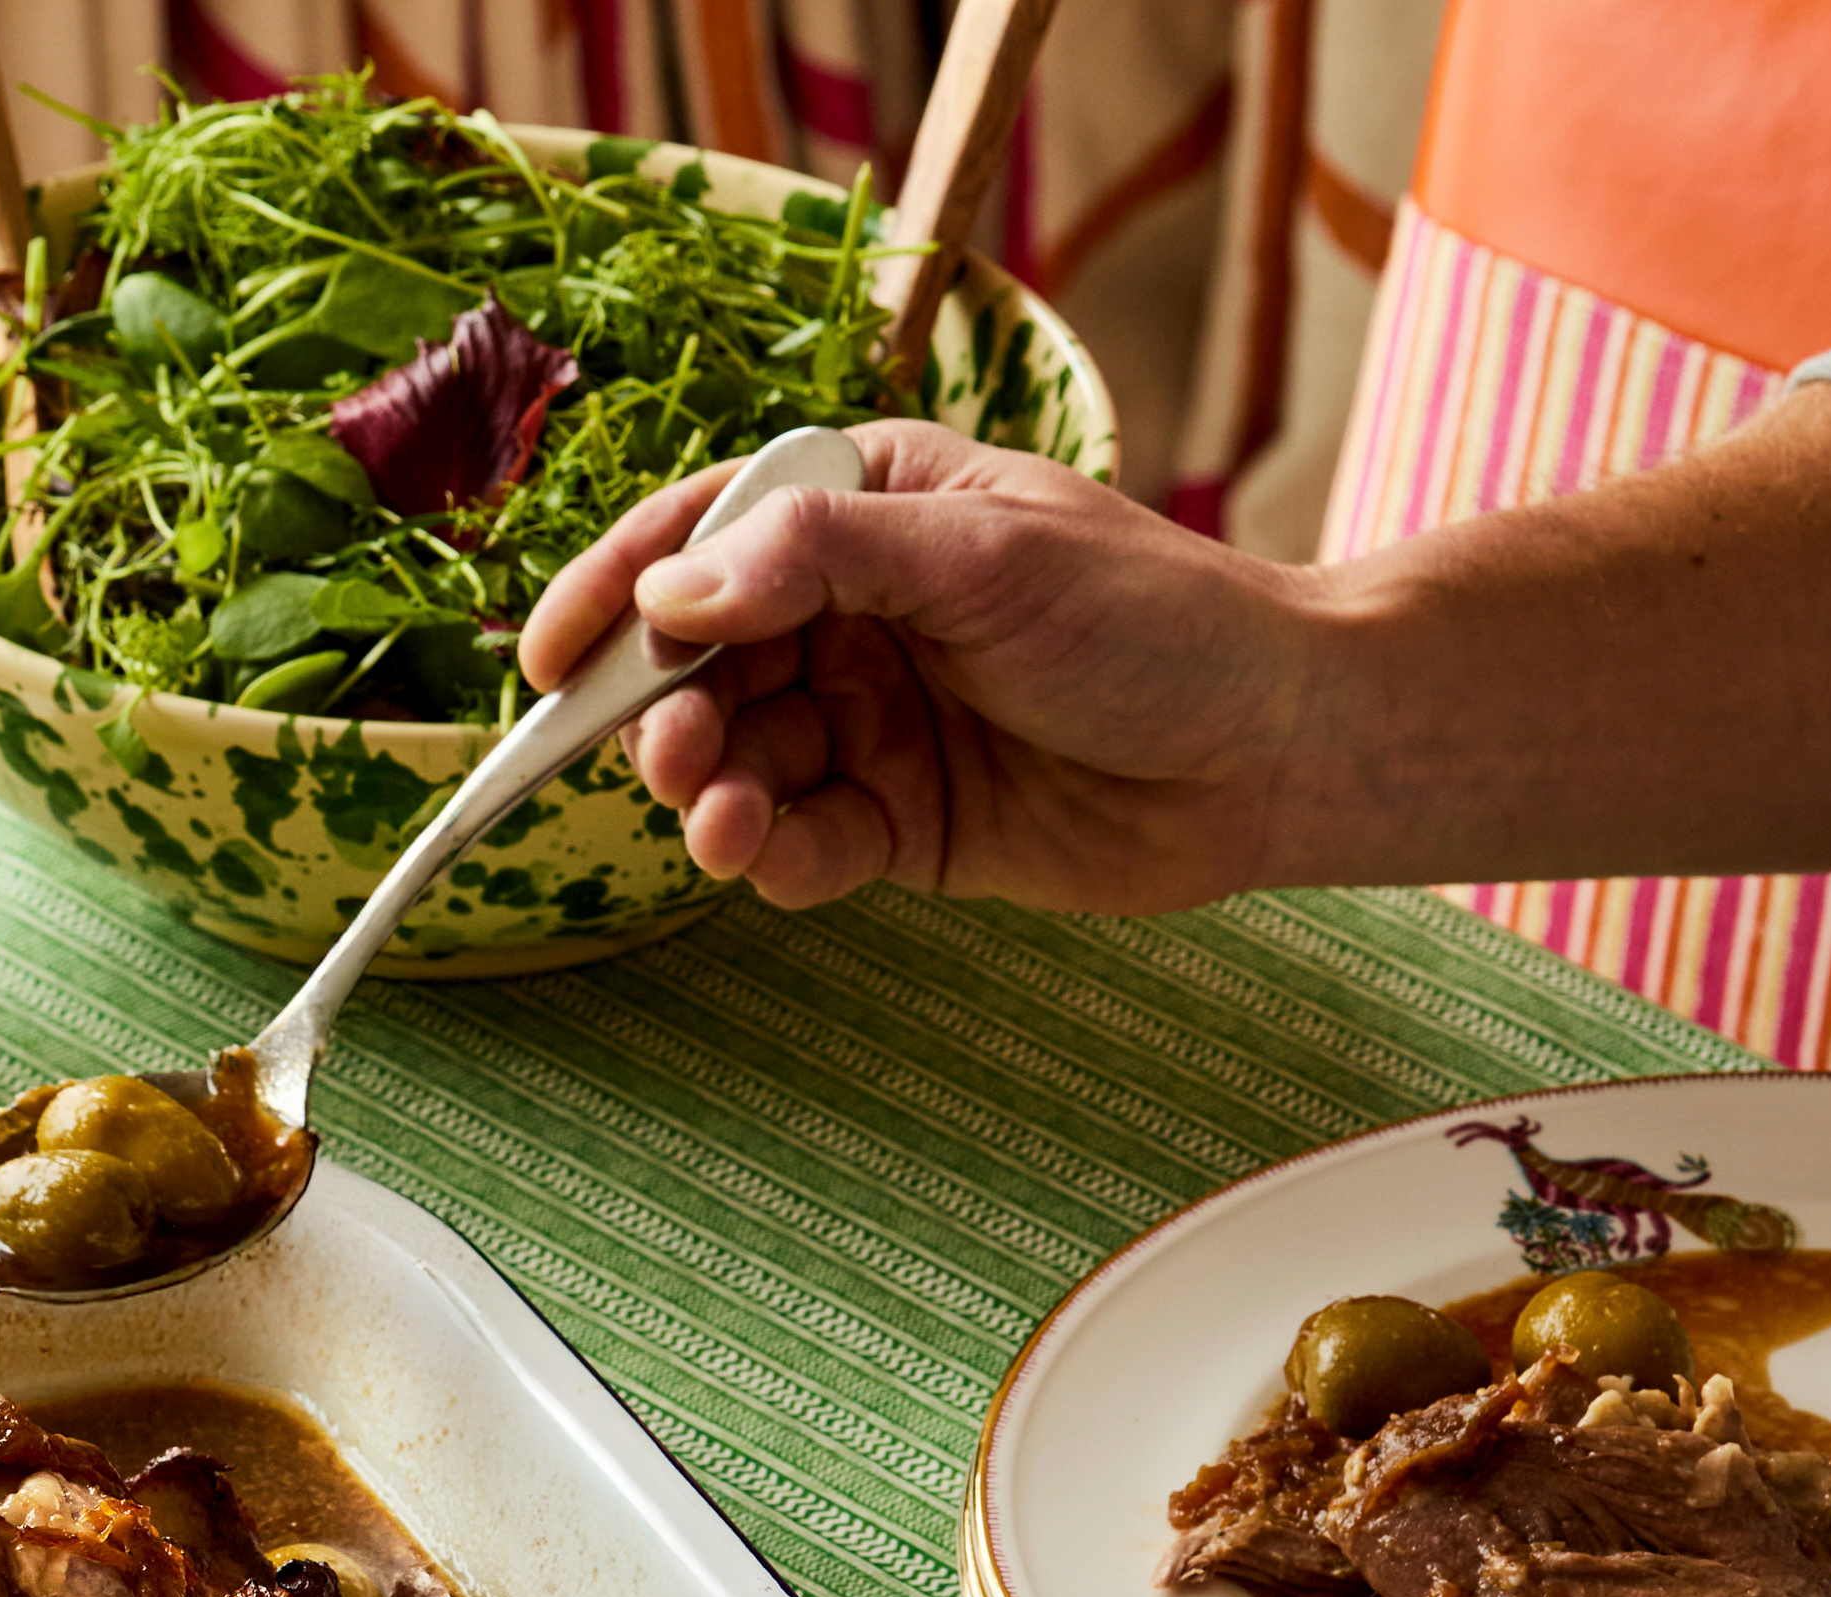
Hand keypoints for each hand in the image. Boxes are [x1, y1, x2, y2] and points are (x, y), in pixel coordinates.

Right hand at [518, 422, 1321, 917]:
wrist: (1283, 748)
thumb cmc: (1157, 617)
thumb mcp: (981, 552)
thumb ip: (818, 556)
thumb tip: (673, 592)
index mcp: (865, 507)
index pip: (701, 539)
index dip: (615, 595)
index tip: (547, 660)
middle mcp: (852, 613)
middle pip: (696, 663)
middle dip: (663, 712)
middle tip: (673, 753)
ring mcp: (870, 720)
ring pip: (735, 760)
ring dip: (711, 793)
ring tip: (728, 818)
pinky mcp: (898, 821)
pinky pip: (797, 843)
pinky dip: (773, 855)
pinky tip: (779, 854)